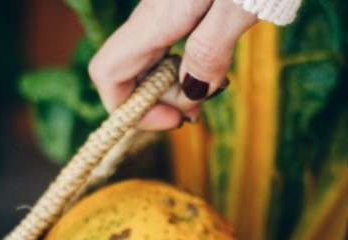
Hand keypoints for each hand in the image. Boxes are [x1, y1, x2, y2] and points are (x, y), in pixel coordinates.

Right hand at [88, 0, 258, 129]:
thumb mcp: (239, 7)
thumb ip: (212, 51)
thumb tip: (193, 92)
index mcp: (157, 17)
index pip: (108, 74)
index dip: (131, 111)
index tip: (175, 121)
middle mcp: (152, 15)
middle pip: (130, 75)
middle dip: (163, 101)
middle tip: (203, 108)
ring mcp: (165, 10)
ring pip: (151, 62)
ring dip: (178, 85)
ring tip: (216, 86)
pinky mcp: (182, 7)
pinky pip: (170, 46)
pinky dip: (188, 65)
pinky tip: (215, 66)